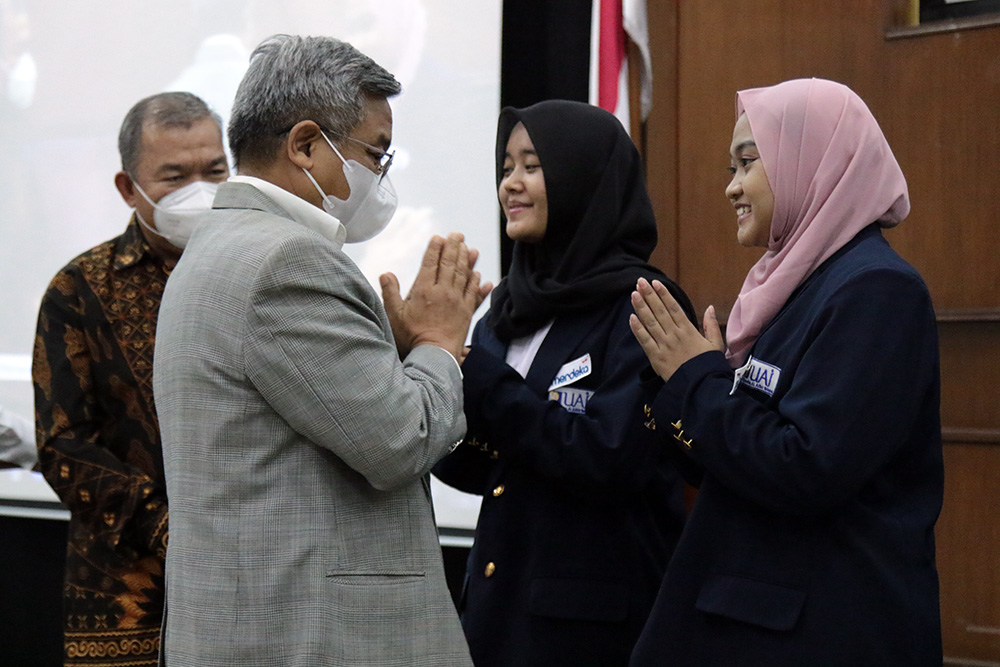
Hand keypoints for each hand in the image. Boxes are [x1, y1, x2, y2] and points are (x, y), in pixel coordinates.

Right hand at [381, 233, 492, 359]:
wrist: (434, 355)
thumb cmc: (411, 337)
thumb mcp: (394, 315)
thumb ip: (390, 293)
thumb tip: (386, 273)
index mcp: (424, 290)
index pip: (430, 263)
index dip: (434, 249)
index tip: (438, 237)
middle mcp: (442, 292)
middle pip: (449, 264)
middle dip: (453, 247)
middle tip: (457, 235)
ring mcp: (457, 301)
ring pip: (463, 275)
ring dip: (467, 260)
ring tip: (469, 248)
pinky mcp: (467, 313)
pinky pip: (473, 294)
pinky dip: (477, 284)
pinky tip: (480, 276)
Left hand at [629, 278, 723, 380]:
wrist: (700, 387)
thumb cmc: (708, 366)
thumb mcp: (716, 344)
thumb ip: (711, 325)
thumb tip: (710, 307)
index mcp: (689, 330)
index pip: (674, 307)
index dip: (664, 294)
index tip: (655, 283)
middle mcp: (674, 335)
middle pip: (659, 311)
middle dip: (649, 295)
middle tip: (640, 281)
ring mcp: (664, 345)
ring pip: (650, 323)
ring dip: (641, 307)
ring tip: (633, 294)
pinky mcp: (655, 357)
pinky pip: (645, 340)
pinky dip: (637, 329)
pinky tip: (631, 317)